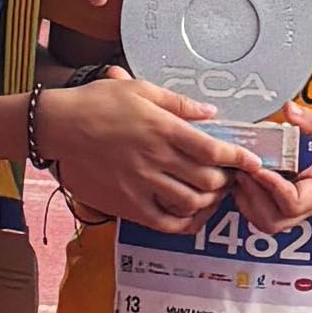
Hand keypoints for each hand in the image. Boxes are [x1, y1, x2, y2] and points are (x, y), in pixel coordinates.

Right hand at [42, 74, 239, 228]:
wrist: (58, 127)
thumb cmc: (96, 103)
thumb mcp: (140, 90)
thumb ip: (179, 103)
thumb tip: (210, 113)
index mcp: (163, 129)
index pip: (213, 149)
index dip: (239, 158)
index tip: (253, 161)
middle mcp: (156, 159)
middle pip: (208, 180)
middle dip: (227, 180)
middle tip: (230, 176)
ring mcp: (142, 185)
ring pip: (191, 204)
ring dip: (209, 201)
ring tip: (211, 194)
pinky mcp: (128, 204)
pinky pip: (165, 222)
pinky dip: (185, 222)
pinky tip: (190, 214)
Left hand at [228, 102, 311, 227]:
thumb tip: (287, 109)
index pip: (293, 202)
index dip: (271, 187)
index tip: (259, 166)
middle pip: (273, 221)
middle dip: (251, 197)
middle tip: (243, 167)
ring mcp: (305, 211)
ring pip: (269, 224)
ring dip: (249, 202)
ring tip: (244, 172)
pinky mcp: (300, 209)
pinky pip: (272, 216)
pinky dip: (254, 202)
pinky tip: (251, 178)